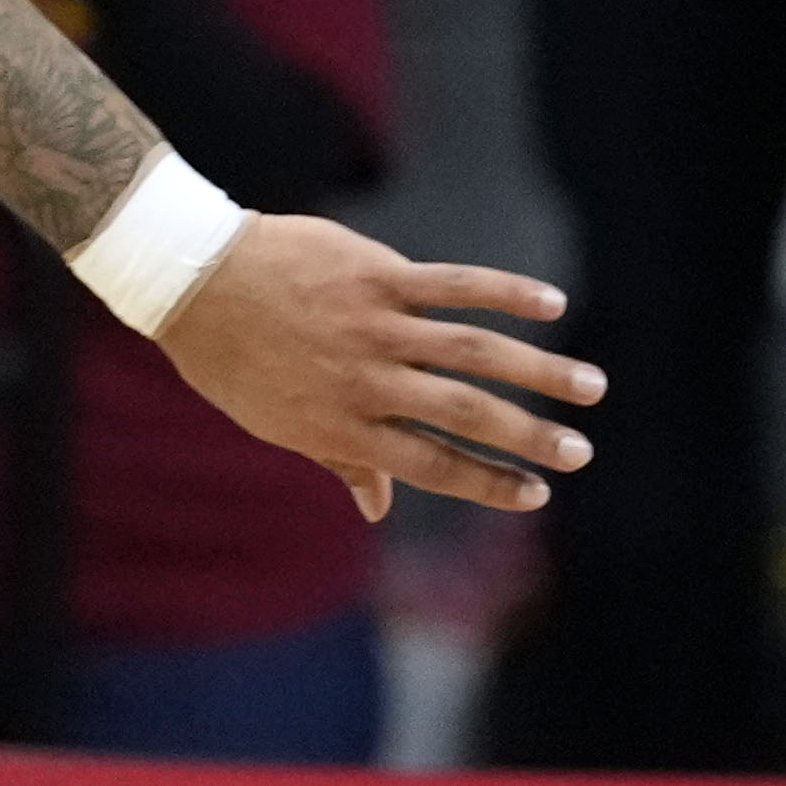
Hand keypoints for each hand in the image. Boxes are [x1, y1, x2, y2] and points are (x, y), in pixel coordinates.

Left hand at [152, 220, 595, 520]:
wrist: (194, 280)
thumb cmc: (234, 361)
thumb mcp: (277, 425)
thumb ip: (340, 461)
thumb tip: (377, 509)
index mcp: (343, 428)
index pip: (432, 466)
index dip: (488, 482)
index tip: (535, 496)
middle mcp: (366, 383)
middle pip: (465, 415)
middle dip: (530, 438)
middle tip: (580, 452)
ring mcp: (376, 327)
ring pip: (475, 353)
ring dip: (541, 371)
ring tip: (592, 388)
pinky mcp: (378, 276)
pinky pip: (454, 285)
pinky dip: (508, 292)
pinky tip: (554, 304)